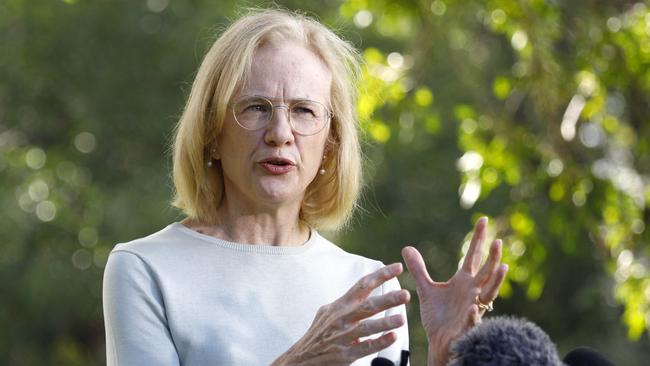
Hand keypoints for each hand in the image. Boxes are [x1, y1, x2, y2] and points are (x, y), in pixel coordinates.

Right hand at [271, 263, 410, 365]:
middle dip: (388, 300)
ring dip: (385, 323)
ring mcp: (343, 336)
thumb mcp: (328, 312)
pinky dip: (380, 342)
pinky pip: (366, 347)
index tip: (398, 268)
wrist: (301, 358)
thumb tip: (362, 289)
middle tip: (407, 295)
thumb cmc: (318, 334)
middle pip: (368, 305)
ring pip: (367, 327)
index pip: (363, 285)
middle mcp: (342, 318)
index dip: (380, 275)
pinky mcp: (345, 354)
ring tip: (402, 318)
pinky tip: (393, 338)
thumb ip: (346, 302)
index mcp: (341, 305)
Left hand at [401, 217, 507, 365]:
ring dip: (496, 281)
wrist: (438, 342)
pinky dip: (474, 314)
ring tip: (502, 266)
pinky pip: (473, 319)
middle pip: (486, 271)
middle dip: (492, 257)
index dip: (478, 238)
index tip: (483, 220)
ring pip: (489, 293)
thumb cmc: (438, 317)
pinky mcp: (466, 325)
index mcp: (464, 281)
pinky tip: (474, 307)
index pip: (474, 256)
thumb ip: (419, 269)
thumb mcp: (426, 289)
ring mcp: (472, 308)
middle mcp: (472, 292)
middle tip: (498, 241)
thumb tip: (407, 248)